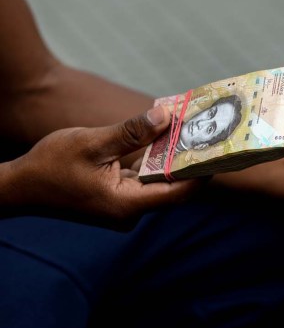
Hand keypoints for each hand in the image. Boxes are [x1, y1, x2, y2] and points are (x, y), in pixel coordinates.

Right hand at [6, 106, 201, 226]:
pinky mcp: (117, 198)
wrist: (19, 187)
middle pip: (172, 187)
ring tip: (193, 132)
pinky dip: (153, 161)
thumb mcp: (92, 142)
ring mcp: (124, 206)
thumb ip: (131, 132)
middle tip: (210, 136)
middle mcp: (130, 211)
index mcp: (126, 204)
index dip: (202, 174)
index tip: (220, 153)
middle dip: (190, 161)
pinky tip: (164, 138)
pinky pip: (143, 179)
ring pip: (157, 181)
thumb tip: (166, 116)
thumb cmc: (49, 166)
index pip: (178, 193)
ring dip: (171, 158)